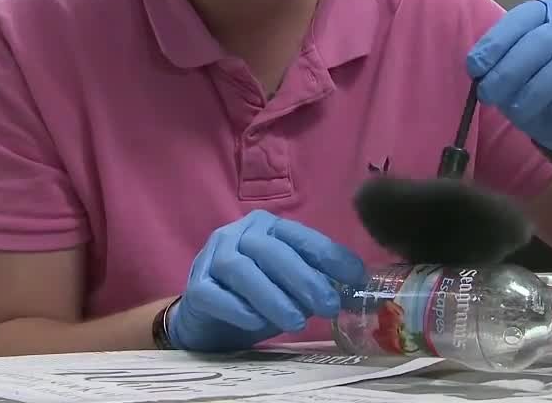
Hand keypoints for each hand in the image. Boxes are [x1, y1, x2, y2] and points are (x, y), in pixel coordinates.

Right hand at [168, 210, 366, 351]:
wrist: (209, 321)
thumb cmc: (257, 299)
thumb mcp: (291, 287)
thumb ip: (317, 283)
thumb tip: (357, 290)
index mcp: (266, 227)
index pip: (301, 237)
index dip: (330, 256)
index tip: (356, 278)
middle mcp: (237, 235)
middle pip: (271, 251)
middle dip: (304, 279)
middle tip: (328, 306)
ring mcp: (210, 258)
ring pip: (241, 270)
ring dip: (273, 296)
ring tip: (297, 321)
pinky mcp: (195, 288)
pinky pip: (215, 295)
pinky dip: (240, 309)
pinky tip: (257, 324)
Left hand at [467, 0, 551, 154]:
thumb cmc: (536, 89)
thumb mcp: (509, 75)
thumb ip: (496, 65)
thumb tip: (477, 67)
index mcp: (546, 11)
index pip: (520, 19)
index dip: (496, 43)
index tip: (475, 69)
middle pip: (543, 39)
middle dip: (511, 70)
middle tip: (490, 95)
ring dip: (537, 89)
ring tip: (518, 111)